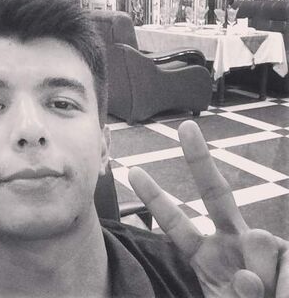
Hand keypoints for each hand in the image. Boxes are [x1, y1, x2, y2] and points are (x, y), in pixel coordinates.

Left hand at [128, 120, 288, 297]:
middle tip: (185, 126)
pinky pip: (285, 259)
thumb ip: (233, 295)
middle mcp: (231, 242)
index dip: (154, 197)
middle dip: (199, 158)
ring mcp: (259, 245)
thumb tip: (248, 277)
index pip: (176, 222)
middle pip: (216, 192)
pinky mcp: (286, 252)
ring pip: (260, 241)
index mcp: (205, 256)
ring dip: (268, 280)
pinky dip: (286, 285)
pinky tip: (283, 292)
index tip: (133, 171)